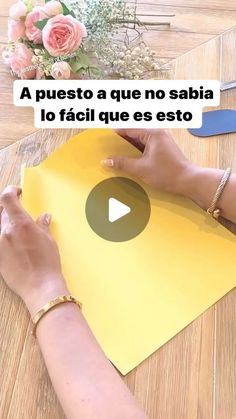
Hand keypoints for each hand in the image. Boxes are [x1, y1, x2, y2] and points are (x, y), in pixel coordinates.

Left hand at [0, 186, 67, 314]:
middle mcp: (5, 231)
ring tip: (18, 232)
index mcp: (20, 223)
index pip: (7, 198)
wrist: (40, 286)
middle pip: (2, 212)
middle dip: (11, 210)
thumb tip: (43, 217)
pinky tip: (15, 246)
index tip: (17, 192)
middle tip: (20, 214)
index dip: (11, 191)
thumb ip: (42, 225)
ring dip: (7, 224)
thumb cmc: (47, 263)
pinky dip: (5, 239)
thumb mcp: (48, 240)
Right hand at [102, 129, 195, 195]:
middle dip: (122, 139)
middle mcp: (158, 133)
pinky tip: (130, 158)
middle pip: (135, 133)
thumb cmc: (167, 173)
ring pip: (140, 139)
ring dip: (129, 146)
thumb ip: (122, 163)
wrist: (188, 181)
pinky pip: (146, 145)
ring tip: (117, 153)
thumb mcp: (141, 169)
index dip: (116, 133)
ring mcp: (162, 140)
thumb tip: (107, 161)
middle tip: (109, 146)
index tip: (104, 138)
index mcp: (153, 133)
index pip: (129, 128)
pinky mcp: (164, 148)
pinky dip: (137, 150)